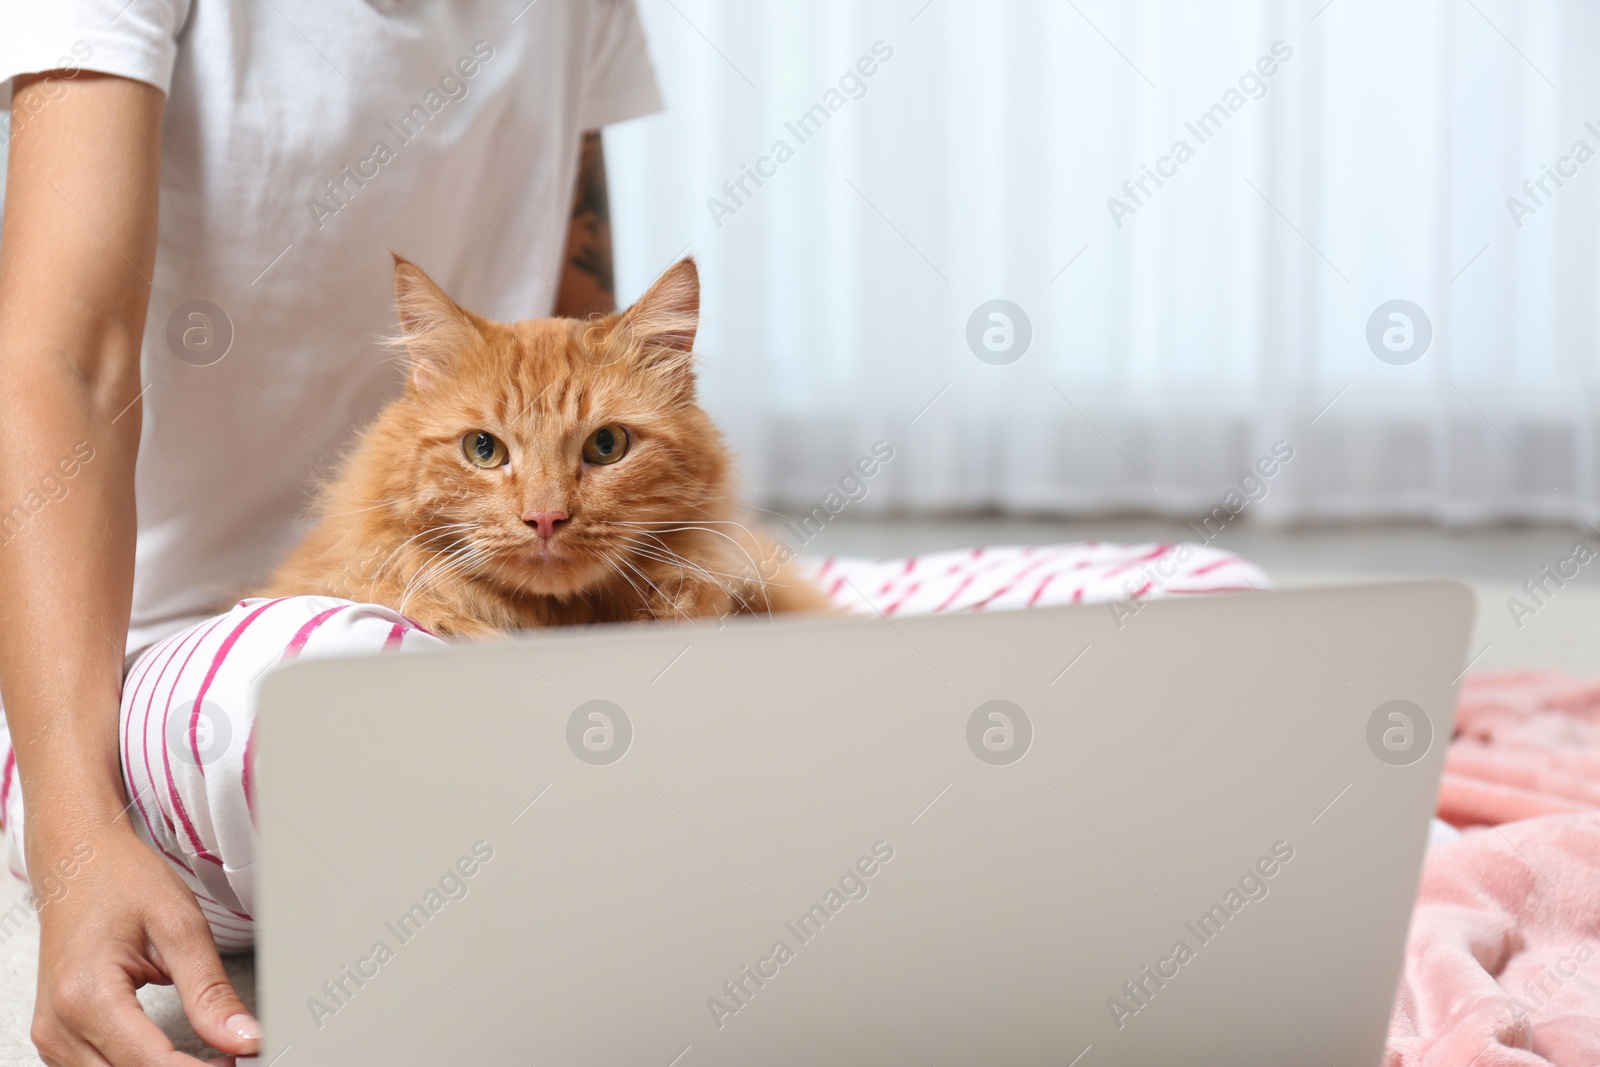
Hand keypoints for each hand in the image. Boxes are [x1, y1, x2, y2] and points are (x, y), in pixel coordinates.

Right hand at [29, 823, 259, 1065]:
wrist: (76, 862)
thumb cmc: (120, 882)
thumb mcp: (179, 926)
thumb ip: (209, 990)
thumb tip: (243, 1039)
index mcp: (86, 995)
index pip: (152, 1064)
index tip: (242, 1062)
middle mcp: (59, 1025)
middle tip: (231, 1056)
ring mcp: (52, 1036)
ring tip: (209, 1057)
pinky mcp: (56, 1038)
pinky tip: (172, 1056)